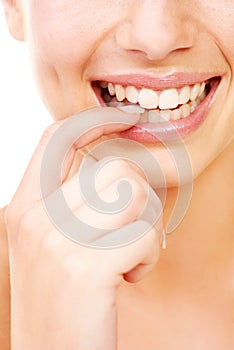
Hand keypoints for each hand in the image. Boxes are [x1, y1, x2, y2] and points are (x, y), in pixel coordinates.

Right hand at [6, 107, 162, 349]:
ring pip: (133, 192)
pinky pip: (143, 233)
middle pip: (111, 166)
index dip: (93, 120)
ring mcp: (57, 242)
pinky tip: (131, 275)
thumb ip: (68, 204)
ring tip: (132, 252)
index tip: (124, 120)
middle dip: (139, 193)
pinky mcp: (86, 269)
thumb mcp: (50, 246)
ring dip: (146, 223)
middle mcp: (34, 220)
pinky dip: (149, 254)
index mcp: (23, 210)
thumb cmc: (61, 300)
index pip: (56, 139)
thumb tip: (109, 168)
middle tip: (134, 224)